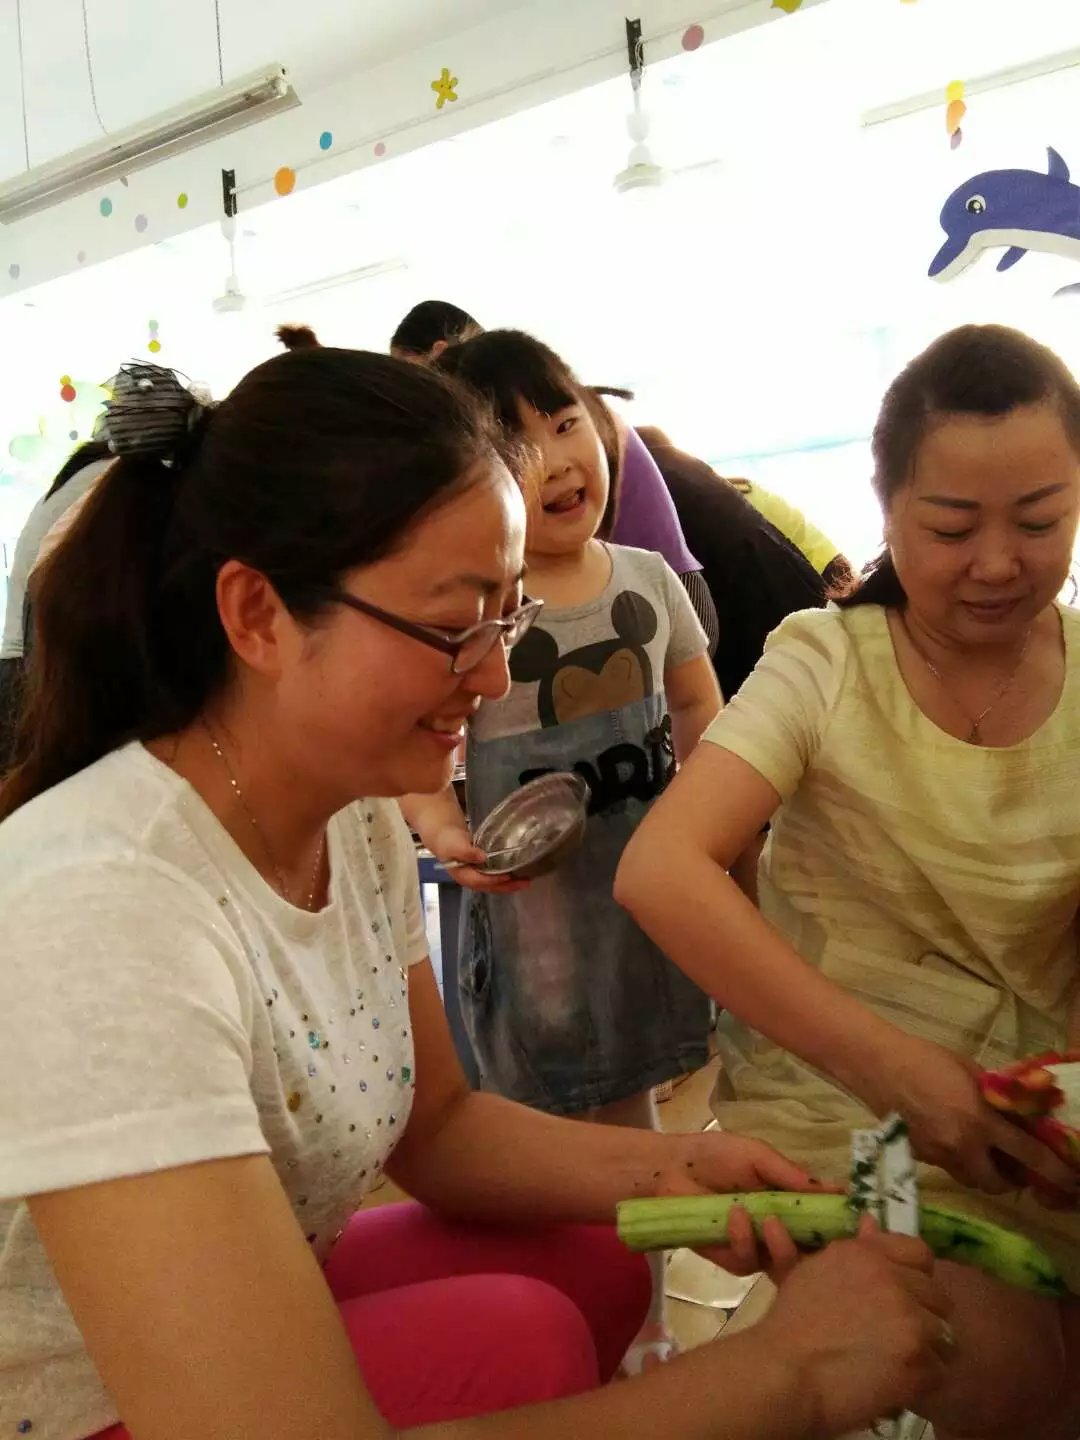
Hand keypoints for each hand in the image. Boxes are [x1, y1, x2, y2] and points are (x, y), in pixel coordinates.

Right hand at [428, 824, 529, 894]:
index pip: (481, 881)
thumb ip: (467, 852)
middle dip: (508, 886)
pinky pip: (495, 878)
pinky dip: (506, 878)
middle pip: (491, 887)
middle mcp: (471, 880)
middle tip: (525, 883)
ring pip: (494, 885)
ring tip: (525, 881)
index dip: (495, 880)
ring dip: (509, 884)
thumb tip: (482, 857)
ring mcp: (476, 877)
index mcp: (463, 876)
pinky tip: (516, 874)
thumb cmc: (449, 841)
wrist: (444, 837)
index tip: (509, 876)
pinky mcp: (481, 872)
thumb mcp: (455, 844)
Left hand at [653, 1131, 837, 1275]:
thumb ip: (792, 1177)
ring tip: (770, 1218)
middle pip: (812, 1249)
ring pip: (785, 1261)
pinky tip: (735, 1216)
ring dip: (782, 1242)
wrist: (670, 1170)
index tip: (858, 1221)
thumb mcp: (758, 1157)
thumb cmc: (715, 1156)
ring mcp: (758, 1247)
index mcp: (789, 1201)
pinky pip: (750, 1261)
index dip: (840, 1223)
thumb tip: (837, 1191)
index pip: (824, 1219)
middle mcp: (779, 1228)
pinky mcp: (733, 1260)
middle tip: (824, 1235)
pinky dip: (745, 1240)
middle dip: (822, 1246)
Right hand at [758, 1217, 954, 1438]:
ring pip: (944, 1334)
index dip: (916, 1275)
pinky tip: (899, 1382)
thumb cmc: (790, 1324)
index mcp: (869, 1256)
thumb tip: (871, 1222)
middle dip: (923, 1315)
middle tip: (898, 1335)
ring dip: (926, 1348)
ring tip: (900, 1361)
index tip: (904, 1294)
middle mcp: (895, 1281)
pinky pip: (940, 1371)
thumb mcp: (813, 1271)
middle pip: (938, 1296)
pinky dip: (923, 1380)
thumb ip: (852, 1248)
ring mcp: (910, 1321)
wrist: (786, 1373)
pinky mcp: (919, 1362)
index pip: (920, 1253)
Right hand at [887, 1039, 1078, 1204]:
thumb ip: (997, 1096)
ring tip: (981, 1152)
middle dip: (1009, 1180)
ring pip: (970, 1179)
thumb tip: (1018, 1110)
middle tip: (1012, 1164)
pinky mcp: (919, 1157)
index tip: (1067, 1179)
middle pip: (996, 1184)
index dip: (1051, 1170)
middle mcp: (962, 1147)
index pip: (1027, 1155)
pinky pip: (947, 1167)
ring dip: (982, 1173)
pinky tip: (949, 1136)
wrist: (878, 1065)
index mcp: (980, 1122)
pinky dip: (957, 1159)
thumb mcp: (972, 1071)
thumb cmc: (927, 1059)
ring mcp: (938, 1156)